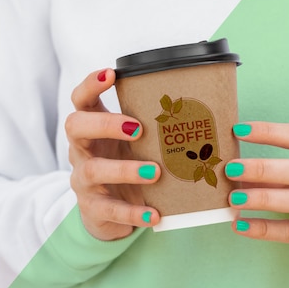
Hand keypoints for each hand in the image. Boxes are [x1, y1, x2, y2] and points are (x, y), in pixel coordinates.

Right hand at [66, 69, 160, 239]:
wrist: (109, 214)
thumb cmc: (130, 166)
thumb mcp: (137, 145)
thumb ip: (156, 128)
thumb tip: (211, 106)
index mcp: (93, 129)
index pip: (81, 99)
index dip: (90, 84)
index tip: (111, 73)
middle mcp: (82, 150)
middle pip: (76, 126)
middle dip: (106, 124)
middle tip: (138, 128)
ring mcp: (84, 180)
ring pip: (93, 170)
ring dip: (125, 169)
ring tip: (155, 172)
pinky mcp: (93, 208)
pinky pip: (109, 210)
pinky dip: (133, 212)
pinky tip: (154, 215)